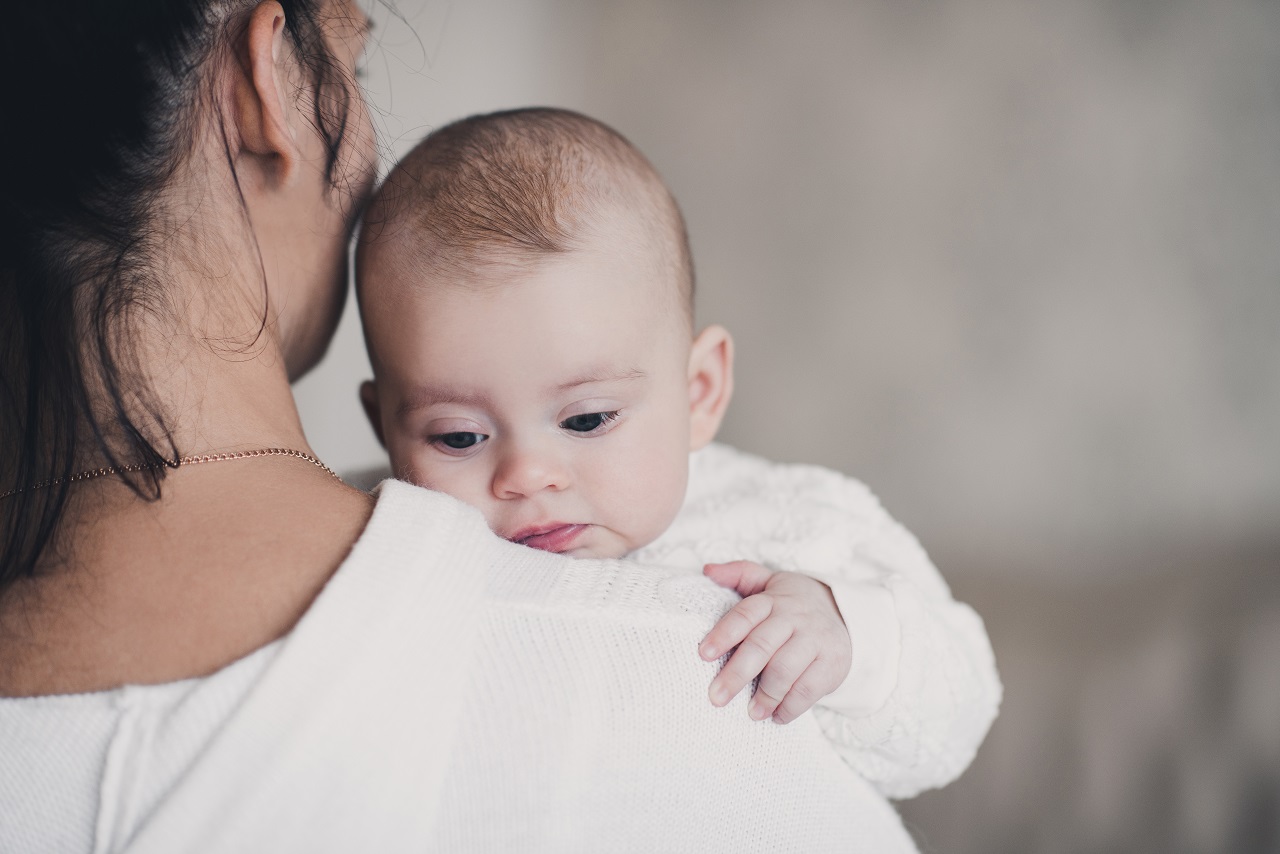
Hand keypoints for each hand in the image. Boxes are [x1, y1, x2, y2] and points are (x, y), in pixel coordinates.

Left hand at [699, 561, 852, 723]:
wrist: (846, 615)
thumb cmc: (793, 604)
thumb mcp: (769, 582)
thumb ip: (739, 574)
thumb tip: (707, 569)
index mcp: (773, 600)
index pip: (745, 614)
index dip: (723, 634)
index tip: (702, 654)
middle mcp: (794, 617)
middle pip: (761, 646)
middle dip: (737, 674)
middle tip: (716, 697)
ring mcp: (815, 640)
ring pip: (785, 669)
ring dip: (766, 695)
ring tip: (751, 713)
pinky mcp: (832, 662)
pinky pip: (809, 688)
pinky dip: (791, 706)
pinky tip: (777, 716)